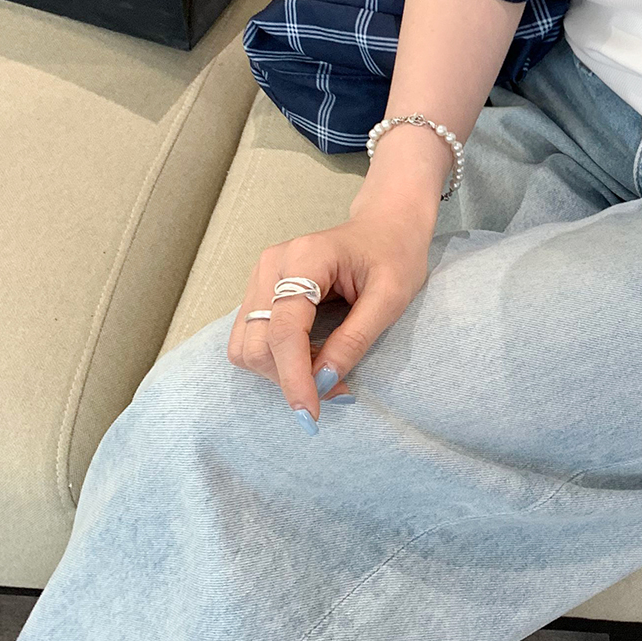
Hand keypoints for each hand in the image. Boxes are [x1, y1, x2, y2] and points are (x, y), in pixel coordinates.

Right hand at [227, 201, 434, 426]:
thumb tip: (324, 382)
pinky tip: (310, 359)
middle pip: (257, 344)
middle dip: (290, 377)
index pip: (285, 330)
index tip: (310, 415)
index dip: (295, 377)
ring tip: (324, 372)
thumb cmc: (394, 254)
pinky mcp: (261, 290)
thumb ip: (356, 339)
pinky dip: (276, 360)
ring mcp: (261, 276)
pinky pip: (252, 338)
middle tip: (336, 389)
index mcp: (305, 257)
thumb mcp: (391, 297)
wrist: (387, 225)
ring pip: (246, 346)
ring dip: (280, 372)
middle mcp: (272, 265)